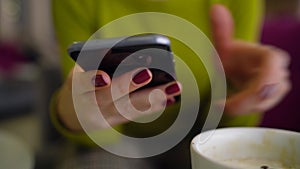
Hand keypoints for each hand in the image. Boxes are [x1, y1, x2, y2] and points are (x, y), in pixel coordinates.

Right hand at [57, 65, 180, 130]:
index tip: (105, 77)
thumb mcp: (80, 69)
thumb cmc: (80, 83)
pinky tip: (170, 98)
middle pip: (109, 97)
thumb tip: (126, 53)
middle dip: (129, 85)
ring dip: (152, 97)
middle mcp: (88, 106)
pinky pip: (135, 114)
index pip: (82, 84)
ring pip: (128, 108)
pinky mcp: (114, 122)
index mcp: (75, 88)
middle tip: (147, 73)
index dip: (92, 80)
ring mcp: (102, 117)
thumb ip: (97, 62)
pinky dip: (153, 106)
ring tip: (173, 87)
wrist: (73, 112)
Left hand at [210, 4, 290, 114]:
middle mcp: (279, 74)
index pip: (268, 79)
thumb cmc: (234, 56)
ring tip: (221, 104)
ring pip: (261, 105)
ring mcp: (278, 88)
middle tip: (218, 106)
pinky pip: (258, 109)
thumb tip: (215, 8)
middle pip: (264, 96)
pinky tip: (227, 107)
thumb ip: (221, 29)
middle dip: (240, 103)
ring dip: (240, 107)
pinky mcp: (271, 99)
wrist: (241, 66)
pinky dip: (242, 110)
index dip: (246, 95)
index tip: (220, 102)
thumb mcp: (224, 45)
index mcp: (272, 58)